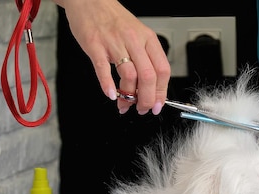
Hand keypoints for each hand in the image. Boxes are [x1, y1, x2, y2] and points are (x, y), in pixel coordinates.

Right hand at [55, 0, 170, 114]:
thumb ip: (145, 58)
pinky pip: (103, 68)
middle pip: (148, 76)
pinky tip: (111, 95)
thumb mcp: (137, 35)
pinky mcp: (95, 45)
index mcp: (148, 39)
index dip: (162, 92)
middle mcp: (134, 40)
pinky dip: (108, 85)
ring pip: (129, 75)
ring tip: (124, 105)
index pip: (163, 70)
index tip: (157, 105)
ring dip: (128, 96)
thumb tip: (151, 87)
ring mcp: (114, 42)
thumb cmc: (113, 20)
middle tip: (142, 109)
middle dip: (146, 99)